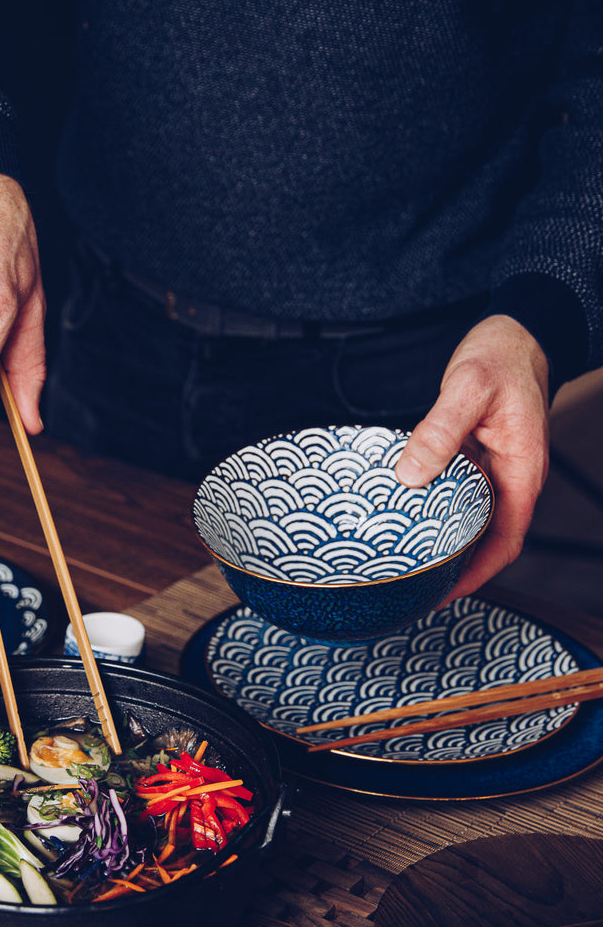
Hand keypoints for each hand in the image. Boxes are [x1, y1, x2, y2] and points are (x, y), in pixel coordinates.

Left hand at [394, 315, 549, 597]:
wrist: (515, 333)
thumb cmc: (500, 356)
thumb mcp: (467, 387)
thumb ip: (439, 429)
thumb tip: (410, 473)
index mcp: (522, 471)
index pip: (506, 541)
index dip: (477, 573)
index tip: (444, 593)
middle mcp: (512, 478)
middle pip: (487, 539)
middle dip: (456, 567)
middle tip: (410, 585)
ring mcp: (495, 469)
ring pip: (471, 518)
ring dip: (445, 540)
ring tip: (404, 560)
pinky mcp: (477, 458)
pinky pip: (458, 493)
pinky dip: (436, 509)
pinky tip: (406, 514)